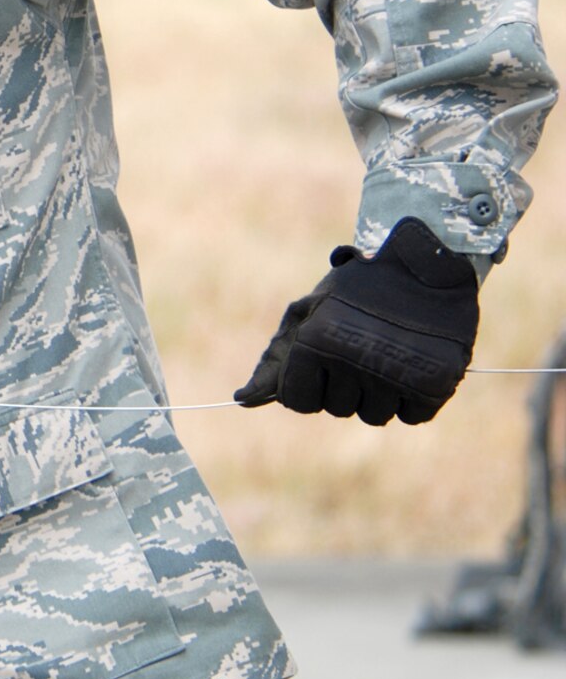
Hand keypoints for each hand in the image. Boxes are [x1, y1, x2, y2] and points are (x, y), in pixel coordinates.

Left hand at [234, 217, 478, 425]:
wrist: (427, 261)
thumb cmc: (357, 289)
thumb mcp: (309, 313)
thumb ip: (277, 359)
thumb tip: (244, 400)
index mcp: (315, 343)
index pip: (299, 401)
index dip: (309, 385)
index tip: (324, 364)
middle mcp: (353, 362)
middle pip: (338, 409)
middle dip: (344, 385)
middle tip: (360, 348)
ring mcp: (396, 375)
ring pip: (375, 415)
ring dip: (378, 393)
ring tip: (387, 353)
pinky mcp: (436, 384)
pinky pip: (412, 416)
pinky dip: (412, 398)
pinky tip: (412, 363)